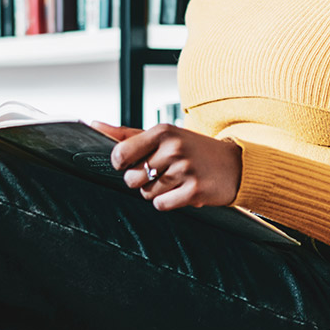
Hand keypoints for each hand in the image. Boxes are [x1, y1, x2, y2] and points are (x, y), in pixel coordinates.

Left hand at [90, 122, 243, 210]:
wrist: (235, 164)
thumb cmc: (193, 149)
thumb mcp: (164, 135)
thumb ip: (126, 134)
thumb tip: (93, 125)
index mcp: (162, 131)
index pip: (120, 154)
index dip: (121, 164)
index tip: (132, 163)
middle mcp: (173, 149)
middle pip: (131, 179)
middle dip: (140, 180)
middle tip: (160, 172)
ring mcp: (184, 170)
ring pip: (146, 194)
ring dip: (157, 191)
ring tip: (175, 179)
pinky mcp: (193, 191)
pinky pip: (161, 205)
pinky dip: (168, 202)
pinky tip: (181, 191)